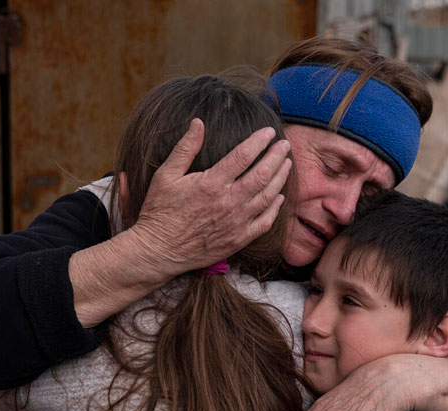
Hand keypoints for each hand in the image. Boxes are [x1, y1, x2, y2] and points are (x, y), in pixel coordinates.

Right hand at [130, 118, 291, 276]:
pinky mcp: (239, 239)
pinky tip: (279, 197)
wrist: (159, 250)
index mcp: (212, 183)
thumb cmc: (160, 211)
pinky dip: (275, 209)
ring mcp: (237, 222)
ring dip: (281, 178)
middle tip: (285, 145)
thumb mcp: (165, 175)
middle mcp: (229, 202)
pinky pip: (265, 222)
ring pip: (268, 196)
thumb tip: (198, 122)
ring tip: (287, 164)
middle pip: (263, 174)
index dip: (259, 141)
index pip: (243, 155)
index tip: (269, 131)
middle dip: (276, 156)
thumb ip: (185, 148)